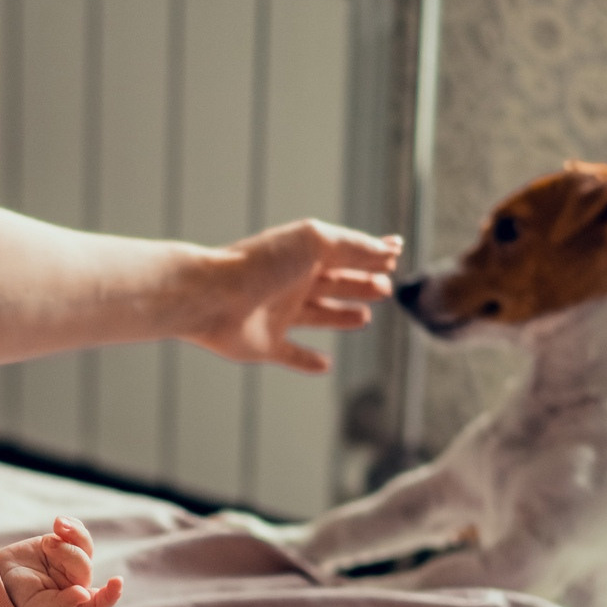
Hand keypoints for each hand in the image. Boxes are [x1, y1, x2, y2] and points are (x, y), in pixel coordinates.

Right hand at [0, 516, 124, 606]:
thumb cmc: (18, 602)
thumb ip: (61, 604)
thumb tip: (84, 595)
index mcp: (74, 604)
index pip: (97, 603)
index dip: (110, 595)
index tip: (117, 582)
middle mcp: (75, 583)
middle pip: (85, 566)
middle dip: (69, 553)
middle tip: (47, 545)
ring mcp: (69, 562)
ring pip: (84, 546)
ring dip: (74, 534)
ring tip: (57, 525)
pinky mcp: (61, 544)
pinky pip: (76, 532)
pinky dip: (71, 525)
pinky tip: (59, 523)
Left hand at [186, 219, 400, 373]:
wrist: (212, 296)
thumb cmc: (263, 263)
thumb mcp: (316, 242)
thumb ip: (354, 246)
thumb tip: (390, 250)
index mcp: (302, 256)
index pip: (344, 252)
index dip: (370, 253)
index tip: (395, 253)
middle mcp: (290, 283)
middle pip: (334, 284)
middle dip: (359, 285)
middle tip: (385, 288)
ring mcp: (277, 315)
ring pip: (317, 316)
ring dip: (339, 317)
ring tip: (363, 318)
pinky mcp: (264, 345)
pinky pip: (290, 354)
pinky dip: (307, 361)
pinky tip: (325, 365)